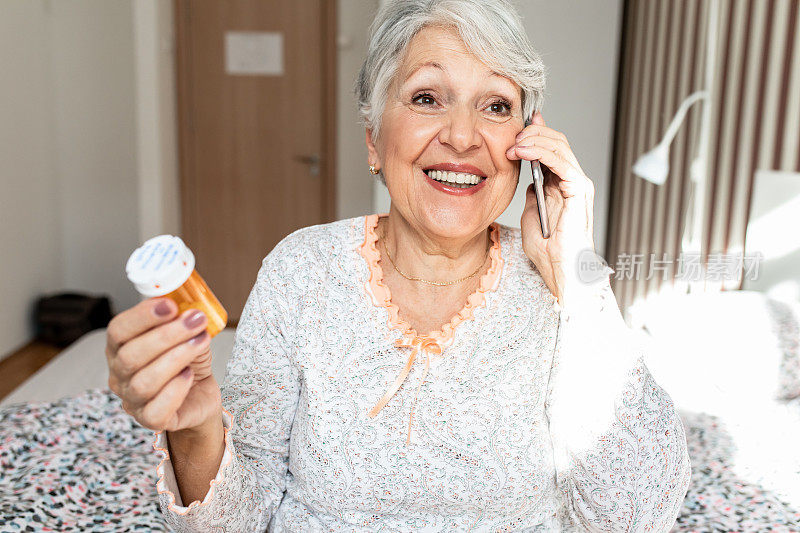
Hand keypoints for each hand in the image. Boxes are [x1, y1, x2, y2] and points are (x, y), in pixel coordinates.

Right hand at [105, 298, 221, 431]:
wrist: (200, 394)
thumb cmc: (188, 360)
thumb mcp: (186, 334)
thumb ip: (183, 319)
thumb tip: (191, 307)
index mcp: (120, 347)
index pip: (118, 330)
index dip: (142, 316)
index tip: (170, 304)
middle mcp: (119, 374)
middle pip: (131, 356)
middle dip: (167, 335)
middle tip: (196, 321)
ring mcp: (132, 399)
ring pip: (144, 382)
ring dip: (176, 358)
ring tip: (200, 342)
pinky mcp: (150, 420)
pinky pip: (156, 409)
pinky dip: (175, 389)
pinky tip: (190, 375)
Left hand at [506, 111, 595, 304]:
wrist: (561, 271)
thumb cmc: (549, 252)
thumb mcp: (531, 216)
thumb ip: (531, 197)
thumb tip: (527, 182)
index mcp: (562, 185)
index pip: (551, 149)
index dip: (535, 134)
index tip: (517, 125)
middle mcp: (572, 181)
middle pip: (556, 142)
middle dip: (532, 133)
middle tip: (511, 135)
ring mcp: (578, 184)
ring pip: (559, 147)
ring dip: (534, 140)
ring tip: (514, 143)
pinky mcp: (579, 191)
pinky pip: (562, 162)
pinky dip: (542, 152)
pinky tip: (524, 151)